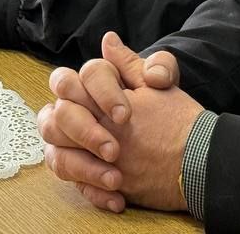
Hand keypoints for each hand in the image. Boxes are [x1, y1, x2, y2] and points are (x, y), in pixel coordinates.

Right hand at [39, 32, 191, 213]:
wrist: (184, 150)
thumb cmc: (169, 111)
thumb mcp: (164, 83)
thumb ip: (141, 62)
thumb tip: (110, 41)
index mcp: (91, 84)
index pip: (78, 78)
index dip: (99, 95)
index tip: (125, 115)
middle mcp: (75, 111)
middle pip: (59, 114)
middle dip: (85, 132)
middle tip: (115, 149)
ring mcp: (73, 143)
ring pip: (56, 151)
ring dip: (85, 167)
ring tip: (116, 178)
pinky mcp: (80, 170)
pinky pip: (73, 182)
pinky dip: (94, 192)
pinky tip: (118, 198)